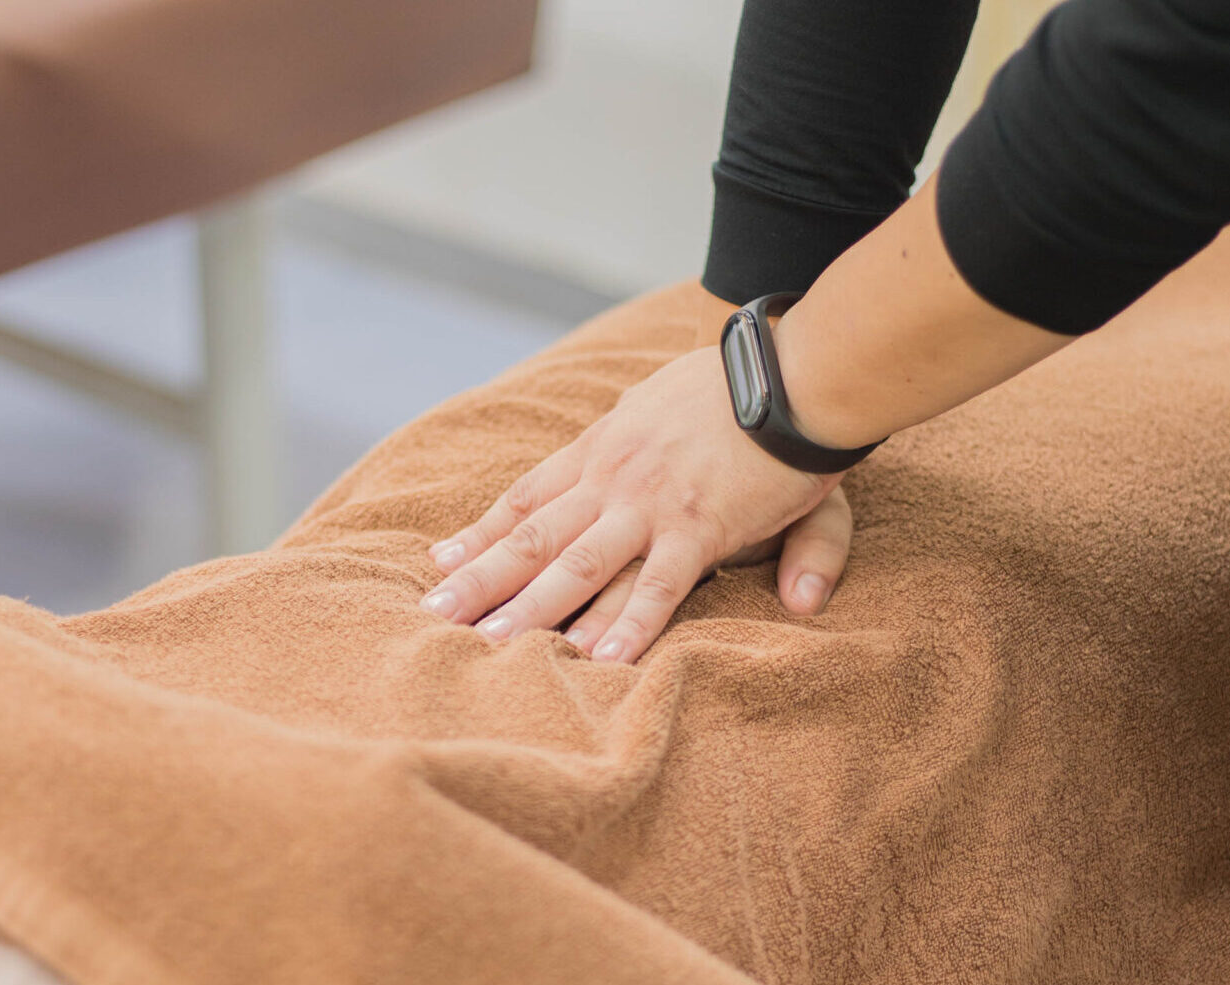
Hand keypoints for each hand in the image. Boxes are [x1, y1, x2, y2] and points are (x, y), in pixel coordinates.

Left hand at [423, 347, 853, 662]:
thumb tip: (628, 488)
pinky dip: (630, 625)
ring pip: (578, 565)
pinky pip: (658, 586)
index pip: (530, 495)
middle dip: (482, 578)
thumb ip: (647, 450)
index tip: (441, 562)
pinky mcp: (701, 527)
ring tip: (490, 645)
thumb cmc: (742, 387)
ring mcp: (652, 504)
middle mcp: (614, 476)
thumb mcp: (671, 405)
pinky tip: (600, 660)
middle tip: (434, 615)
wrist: (795, 371)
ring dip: (532, 607)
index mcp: (605, 445)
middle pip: (534, 534)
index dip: (485, 532)